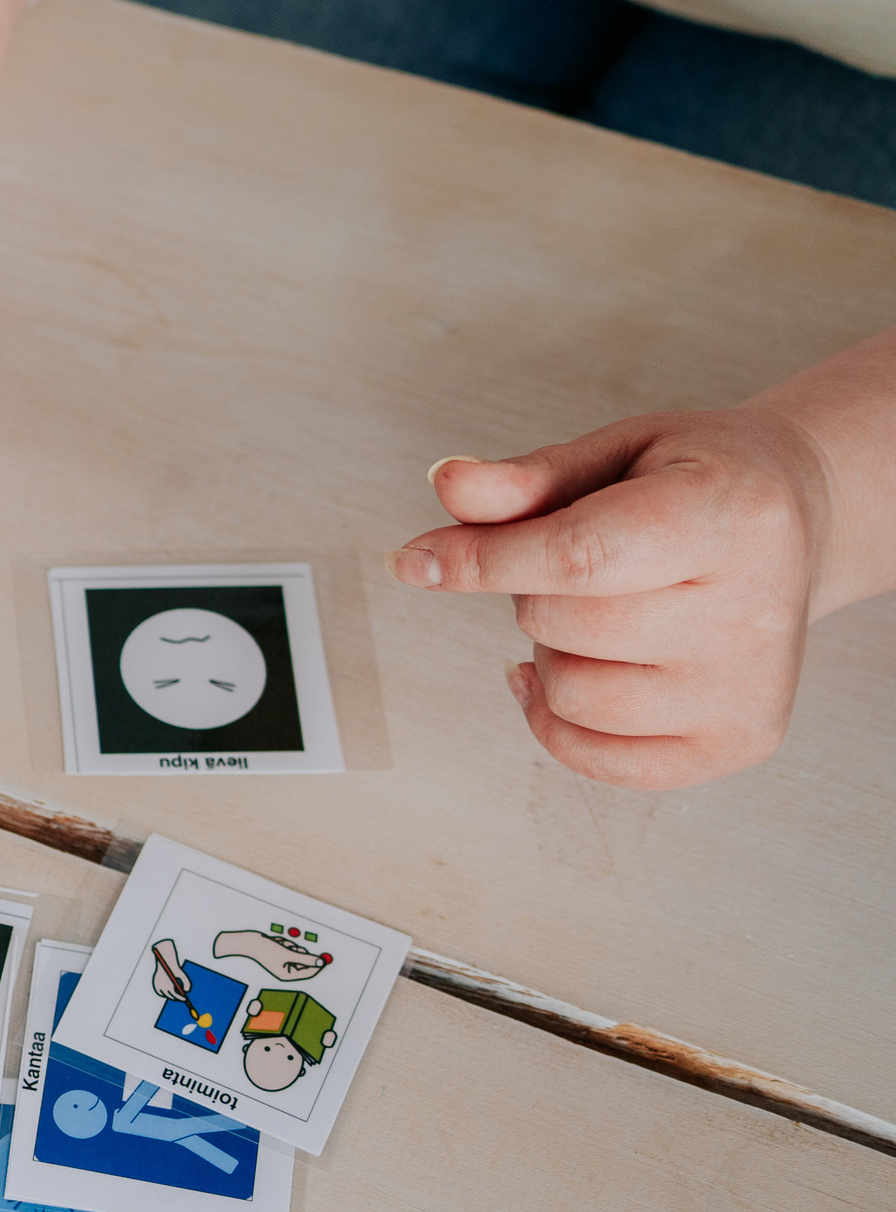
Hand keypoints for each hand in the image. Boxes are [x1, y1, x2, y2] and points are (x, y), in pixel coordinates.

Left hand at [385, 410, 833, 787]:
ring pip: (571, 696)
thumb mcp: (619, 454)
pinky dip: (558, 719)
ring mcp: (748, 687)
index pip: (579, 556)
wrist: (795, 524)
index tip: (415, 560)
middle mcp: (755, 610)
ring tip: (602, 611)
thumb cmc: (699, 484)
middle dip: (534, 595)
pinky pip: (595, 757)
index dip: (482, 561)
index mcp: (734, 515)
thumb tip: (449, 485)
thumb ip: (530, 480)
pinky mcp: (735, 742)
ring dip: (552, 654)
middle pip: (564, 626)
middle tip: (581, 567)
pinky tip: (577, 668)